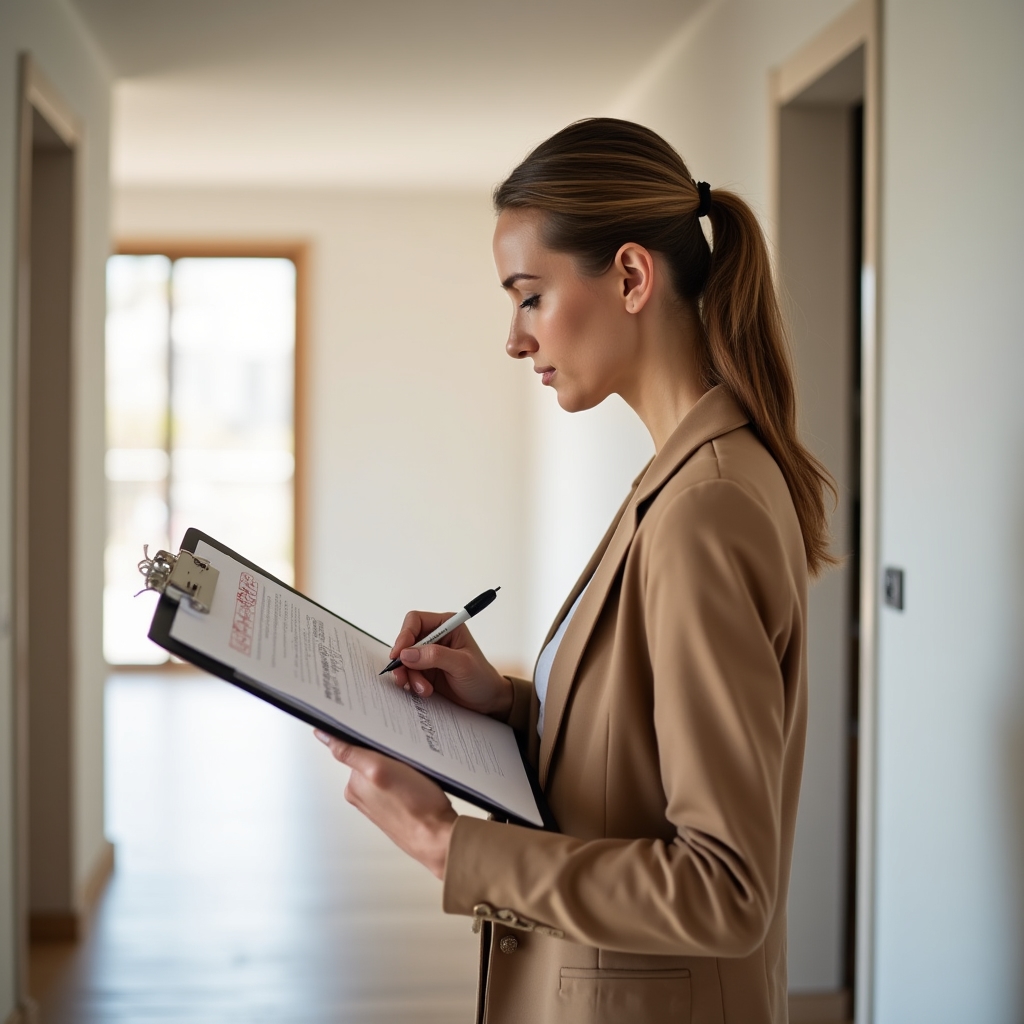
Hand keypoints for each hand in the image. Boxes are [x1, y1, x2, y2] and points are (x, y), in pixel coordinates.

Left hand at [314, 731, 455, 879]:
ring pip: (389, 768)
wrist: (437, 836)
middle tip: (405, 759)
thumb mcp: (380, 769)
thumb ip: (350, 753)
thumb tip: (323, 737)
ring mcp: (380, 800)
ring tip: (414, 774)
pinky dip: (409, 777)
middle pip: (374, 756)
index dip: (374, 738)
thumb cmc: (416, 807)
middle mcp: (363, 793)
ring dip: (401, 764)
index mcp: (354, 784)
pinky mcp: (396, 804)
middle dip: (389, 753)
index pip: (358, 747)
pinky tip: (418, 784)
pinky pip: (400, 781)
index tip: (389, 743)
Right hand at [388, 610, 511, 716]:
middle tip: (404, 677)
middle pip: (406, 641)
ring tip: (423, 689)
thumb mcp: (462, 665)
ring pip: (405, 660)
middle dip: (404, 661)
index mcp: (447, 625)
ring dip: (409, 676)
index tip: (398, 654)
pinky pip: (408, 673)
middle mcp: (435, 637)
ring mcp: (428, 654)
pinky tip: (424, 690)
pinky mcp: (425, 670)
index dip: (404, 635)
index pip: (416, 621)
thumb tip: (407, 653)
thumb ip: (435, 656)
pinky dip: (411, 683)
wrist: (487, 700)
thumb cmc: (481, 678)